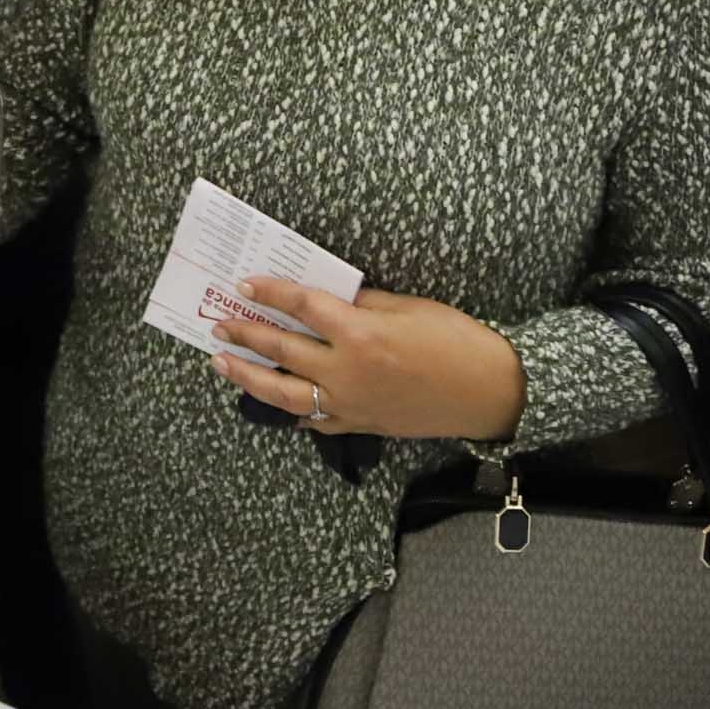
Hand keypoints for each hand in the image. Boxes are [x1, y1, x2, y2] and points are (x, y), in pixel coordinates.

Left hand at [206, 281, 525, 442]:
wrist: (489, 392)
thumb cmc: (455, 340)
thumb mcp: (408, 307)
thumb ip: (362, 304)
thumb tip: (329, 297)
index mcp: (359, 333)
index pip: (301, 307)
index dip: (271, 292)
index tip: (245, 284)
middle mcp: (345, 370)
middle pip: (281, 348)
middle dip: (246, 334)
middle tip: (220, 324)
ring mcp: (348, 402)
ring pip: (283, 393)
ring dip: (248, 377)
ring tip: (223, 364)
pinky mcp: (359, 423)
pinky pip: (316, 418)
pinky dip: (295, 410)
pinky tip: (279, 401)